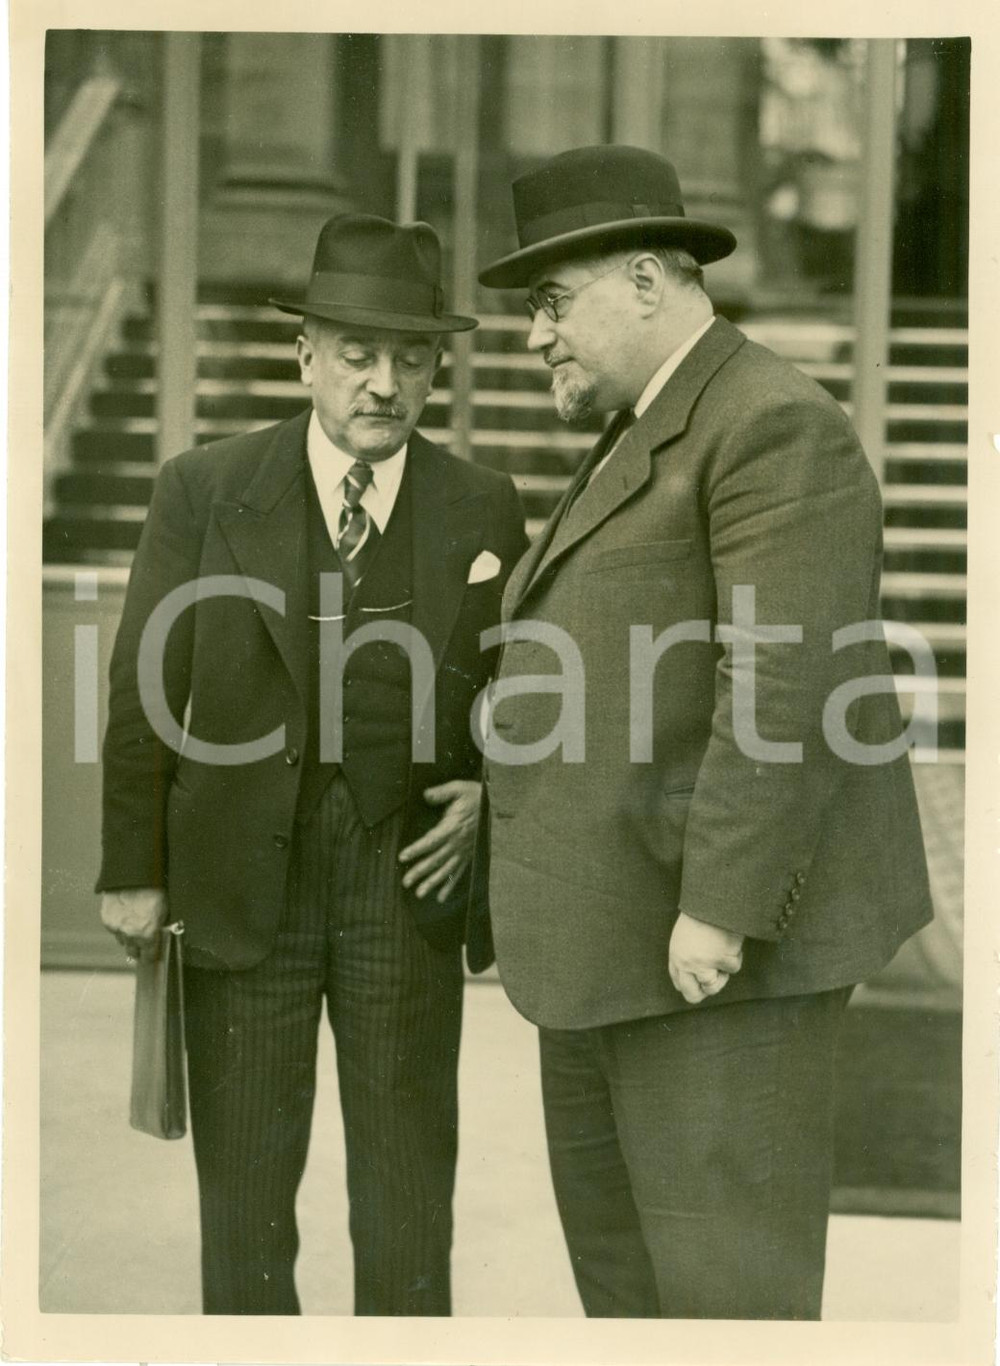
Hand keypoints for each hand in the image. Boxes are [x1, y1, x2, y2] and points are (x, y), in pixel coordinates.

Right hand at [100, 888, 167, 963]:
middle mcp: (131, 935)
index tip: (150, 959)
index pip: (148, 957)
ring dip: (128, 937)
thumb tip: (157, 939)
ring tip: (133, 924)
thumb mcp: (164, 912)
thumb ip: (158, 929)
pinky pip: (114, 930)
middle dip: (138, 950)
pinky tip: (124, 916)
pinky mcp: (107, 920)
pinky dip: (119, 926)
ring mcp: (118, 928)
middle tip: (142, 945)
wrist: (134, 875)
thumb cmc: (153, 890)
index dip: (150, 959)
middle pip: (133, 953)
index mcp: (148, 934)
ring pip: (122, 941)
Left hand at [398, 780, 480, 901]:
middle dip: (420, 871)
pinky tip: (440, 897)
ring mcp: (464, 851)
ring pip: (446, 870)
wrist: (496, 805)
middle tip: (405, 882)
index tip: (402, 857)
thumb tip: (426, 795)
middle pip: (436, 860)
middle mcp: (457, 843)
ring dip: (432, 883)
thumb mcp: (459, 788)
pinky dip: (450, 886)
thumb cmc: (475, 796)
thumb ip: (441, 792)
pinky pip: (458, 873)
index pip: (431, 841)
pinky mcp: (469, 855)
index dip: (416, 849)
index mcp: (452, 827)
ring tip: (419, 894)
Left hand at [668, 910, 743, 1004]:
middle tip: (716, 980)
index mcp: (675, 955)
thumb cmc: (703, 913)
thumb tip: (697, 977)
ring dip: (722, 975)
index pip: (678, 982)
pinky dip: (736, 957)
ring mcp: (702, 964)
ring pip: (713, 987)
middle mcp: (685, 963)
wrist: (715, 901)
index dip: (691, 985)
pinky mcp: (720, 960)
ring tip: (723, 954)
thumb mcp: (685, 935)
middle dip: (705, 991)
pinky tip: (730, 942)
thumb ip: (687, 954)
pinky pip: (732, 969)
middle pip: (692, 995)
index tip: (700, 983)